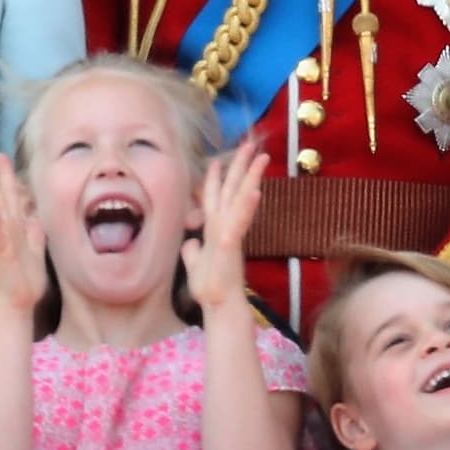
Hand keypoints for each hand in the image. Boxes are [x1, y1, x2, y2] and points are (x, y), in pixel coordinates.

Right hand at [0, 144, 46, 311]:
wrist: (18, 304)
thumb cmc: (25, 282)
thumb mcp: (36, 251)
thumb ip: (35, 232)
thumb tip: (36, 215)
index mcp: (14, 227)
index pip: (8, 195)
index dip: (5, 175)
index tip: (1, 155)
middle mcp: (5, 229)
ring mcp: (1, 239)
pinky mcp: (1, 252)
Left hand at [180, 142, 268, 309]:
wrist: (217, 304)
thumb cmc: (209, 286)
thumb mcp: (195, 263)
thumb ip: (193, 250)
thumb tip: (189, 243)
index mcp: (216, 228)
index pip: (216, 197)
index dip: (217, 178)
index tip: (217, 160)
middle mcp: (225, 226)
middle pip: (233, 190)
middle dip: (240, 166)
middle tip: (250, 145)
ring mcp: (230, 234)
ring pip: (240, 200)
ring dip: (250, 178)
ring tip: (261, 158)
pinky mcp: (231, 245)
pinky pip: (240, 222)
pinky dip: (246, 206)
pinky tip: (254, 191)